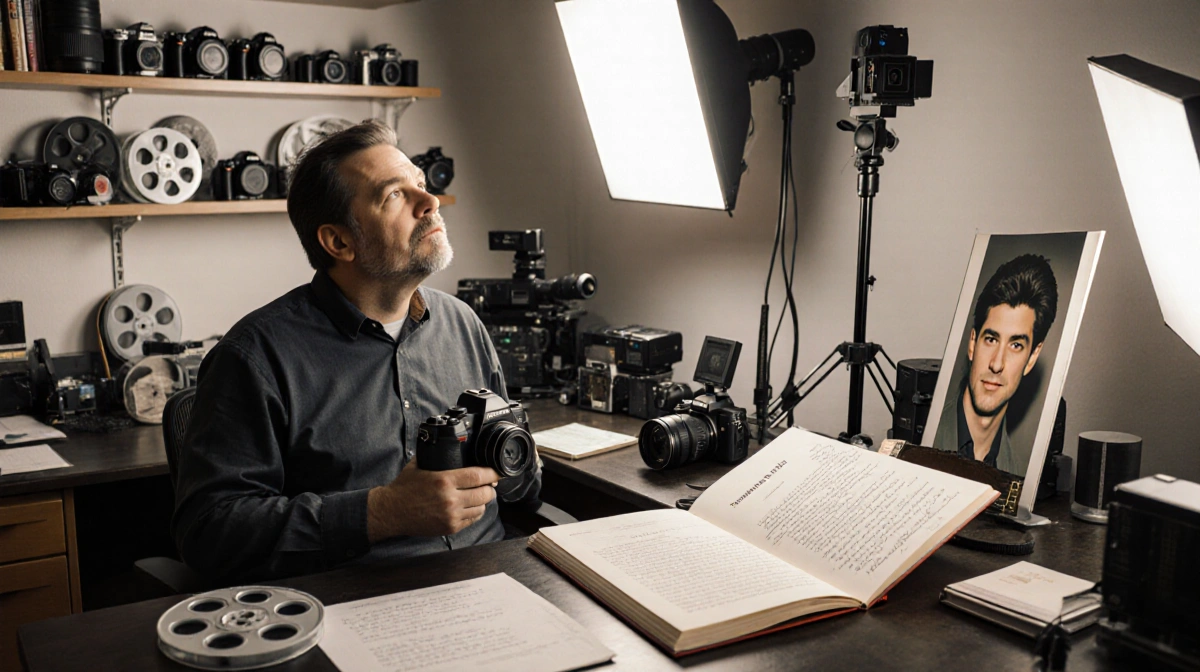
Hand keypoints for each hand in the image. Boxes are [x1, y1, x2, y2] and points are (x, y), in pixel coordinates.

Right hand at [367, 462, 499, 541]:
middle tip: (490, 483)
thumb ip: (436, 455)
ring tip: (480, 494)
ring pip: (481, 508)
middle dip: (491, 487)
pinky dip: (475, 512)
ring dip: (483, 500)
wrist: (391, 511)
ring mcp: (451, 515)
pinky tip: (471, 506)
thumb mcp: (418, 464)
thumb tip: (451, 445)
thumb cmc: (404, 487)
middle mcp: (450, 499)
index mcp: (444, 480)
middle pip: (485, 493)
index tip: (497, 471)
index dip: (492, 473)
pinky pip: (472, 520)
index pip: (479, 476)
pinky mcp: (450, 528)